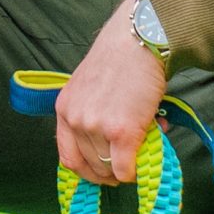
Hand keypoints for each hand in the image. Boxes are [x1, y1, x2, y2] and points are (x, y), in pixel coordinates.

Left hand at [54, 0, 166, 187]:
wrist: (138, 41)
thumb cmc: (120, 60)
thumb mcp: (89, 89)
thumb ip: (91, 116)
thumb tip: (111, 151)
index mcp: (64, 109)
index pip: (68, 157)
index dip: (87, 171)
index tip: (103, 172)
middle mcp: (75, 120)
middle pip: (90, 166)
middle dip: (112, 169)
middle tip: (131, 159)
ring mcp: (96, 127)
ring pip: (110, 169)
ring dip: (130, 164)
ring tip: (147, 141)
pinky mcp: (121, 132)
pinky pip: (125, 169)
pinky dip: (137, 171)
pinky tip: (148, 154)